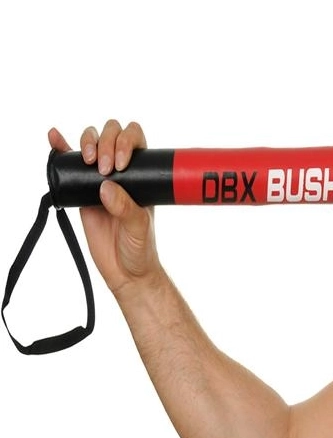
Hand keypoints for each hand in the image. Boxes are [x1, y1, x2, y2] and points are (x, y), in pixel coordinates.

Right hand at [48, 120, 162, 294]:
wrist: (125, 270)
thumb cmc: (140, 247)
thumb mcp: (139, 227)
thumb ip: (125, 207)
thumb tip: (106, 186)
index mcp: (141, 176)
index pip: (135, 141)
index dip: (125, 142)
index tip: (120, 164)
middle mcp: (121, 173)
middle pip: (111, 135)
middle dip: (105, 142)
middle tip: (104, 168)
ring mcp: (100, 181)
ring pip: (91, 144)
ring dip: (86, 142)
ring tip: (86, 161)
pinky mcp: (81, 192)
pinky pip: (69, 167)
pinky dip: (61, 149)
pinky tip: (55, 138)